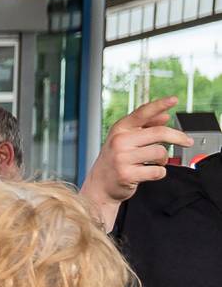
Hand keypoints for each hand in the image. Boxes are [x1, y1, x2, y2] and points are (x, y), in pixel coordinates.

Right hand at [85, 97, 186, 225]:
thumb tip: (164, 116)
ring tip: (155, 162)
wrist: (99, 186)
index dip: (159, 105)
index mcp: (120, 129)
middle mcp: (119, 141)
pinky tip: (148, 172)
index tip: (174, 99)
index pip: (142, 113)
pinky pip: (157, 171)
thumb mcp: (125, 140)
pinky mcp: (127, 174)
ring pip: (160, 152)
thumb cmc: (114, 161)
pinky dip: (158, 173)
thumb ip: (144, 127)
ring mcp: (122, 158)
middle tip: (187, 141)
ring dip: (163, 159)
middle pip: (159, 133)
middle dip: (178, 137)